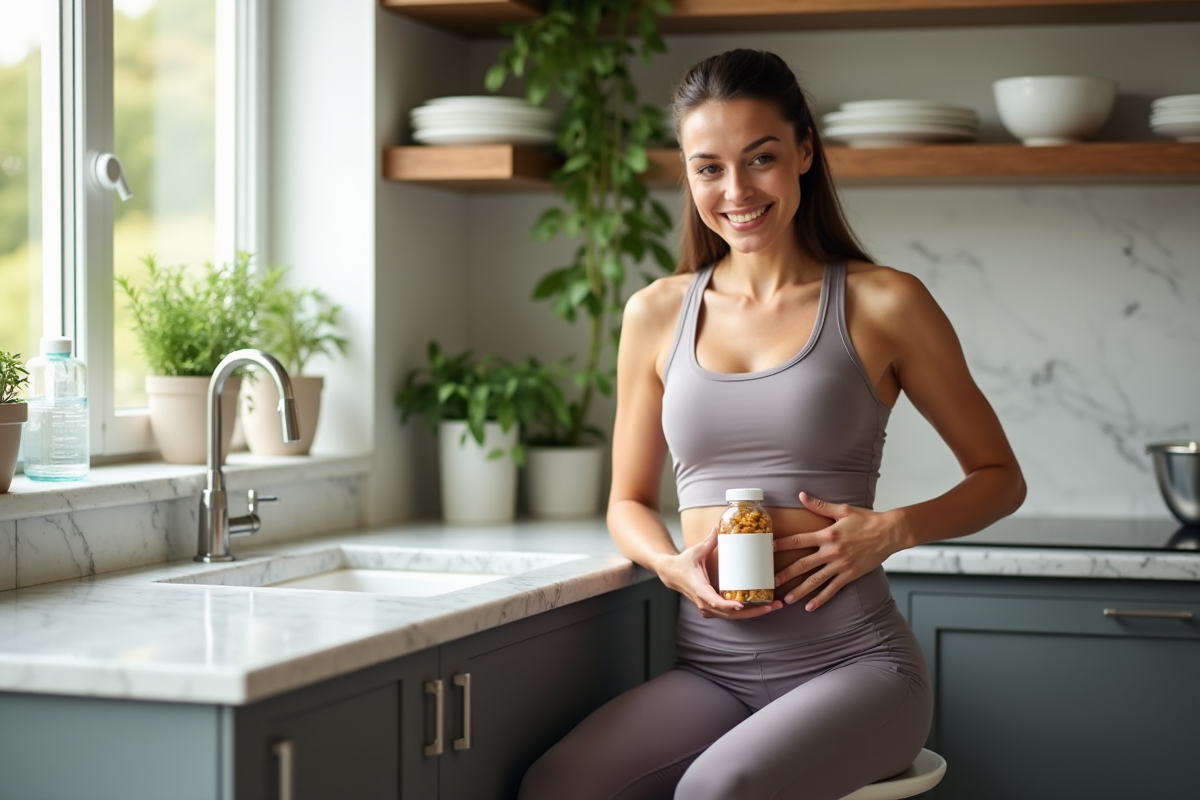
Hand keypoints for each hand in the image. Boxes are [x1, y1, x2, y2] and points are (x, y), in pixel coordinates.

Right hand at [657, 527, 781, 619]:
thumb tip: (718, 528)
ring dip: (753, 613)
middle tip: (772, 606)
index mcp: (700, 590)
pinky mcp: (713, 609)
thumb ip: (708, 541)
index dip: (729, 606)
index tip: (742, 605)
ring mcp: (709, 608)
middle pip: (731, 614)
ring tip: (772, 606)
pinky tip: (761, 607)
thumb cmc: (684, 563)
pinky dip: (746, 613)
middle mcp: (705, 603)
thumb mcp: (696, 551)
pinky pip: (731, 614)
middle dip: (753, 612)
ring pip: (733, 617)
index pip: (715, 602)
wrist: (672, 575)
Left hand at [772, 492, 904, 611]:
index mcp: (827, 534)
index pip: (799, 540)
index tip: (768, 550)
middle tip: (772, 583)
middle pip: (803, 564)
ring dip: (800, 591)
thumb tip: (801, 495)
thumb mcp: (842, 509)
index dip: (782, 545)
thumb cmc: (867, 520)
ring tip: (787, 599)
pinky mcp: (850, 575)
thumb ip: (819, 506)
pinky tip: (810, 607)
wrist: (890, 532)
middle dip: (786, 574)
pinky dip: (821, 599)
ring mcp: (841, 565)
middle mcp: (832, 551)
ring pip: (816, 581)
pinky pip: (833, 589)